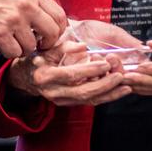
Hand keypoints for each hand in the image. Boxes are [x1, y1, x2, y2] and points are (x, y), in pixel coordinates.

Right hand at [0, 0, 67, 57]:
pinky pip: (14, 53)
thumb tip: (47, 18)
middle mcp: (25, 6)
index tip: (50, 35)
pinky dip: (9, 53)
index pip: (59, 15)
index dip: (58, 29)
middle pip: (52, 32)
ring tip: (13, 41)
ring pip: (31, 46)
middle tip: (38, 45)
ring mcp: (12, 21)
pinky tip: (2, 45)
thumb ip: (31, 1)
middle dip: (47, 43)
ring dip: (23, 49)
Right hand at [7, 37, 130, 106]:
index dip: (89, 70)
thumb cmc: (38, 58)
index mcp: (46, 76)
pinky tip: (119, 91)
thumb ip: (65, 47)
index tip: (105, 63)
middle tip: (120, 76)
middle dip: (104, 85)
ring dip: (109, 94)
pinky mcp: (69, 103)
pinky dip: (106, 97)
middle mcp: (54, 92)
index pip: (71, 75)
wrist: (25, 78)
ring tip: (126, 86)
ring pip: (88, 100)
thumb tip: (83, 47)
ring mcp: (62, 100)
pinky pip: (89, 101)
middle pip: (83, 92)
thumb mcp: (47, 48)